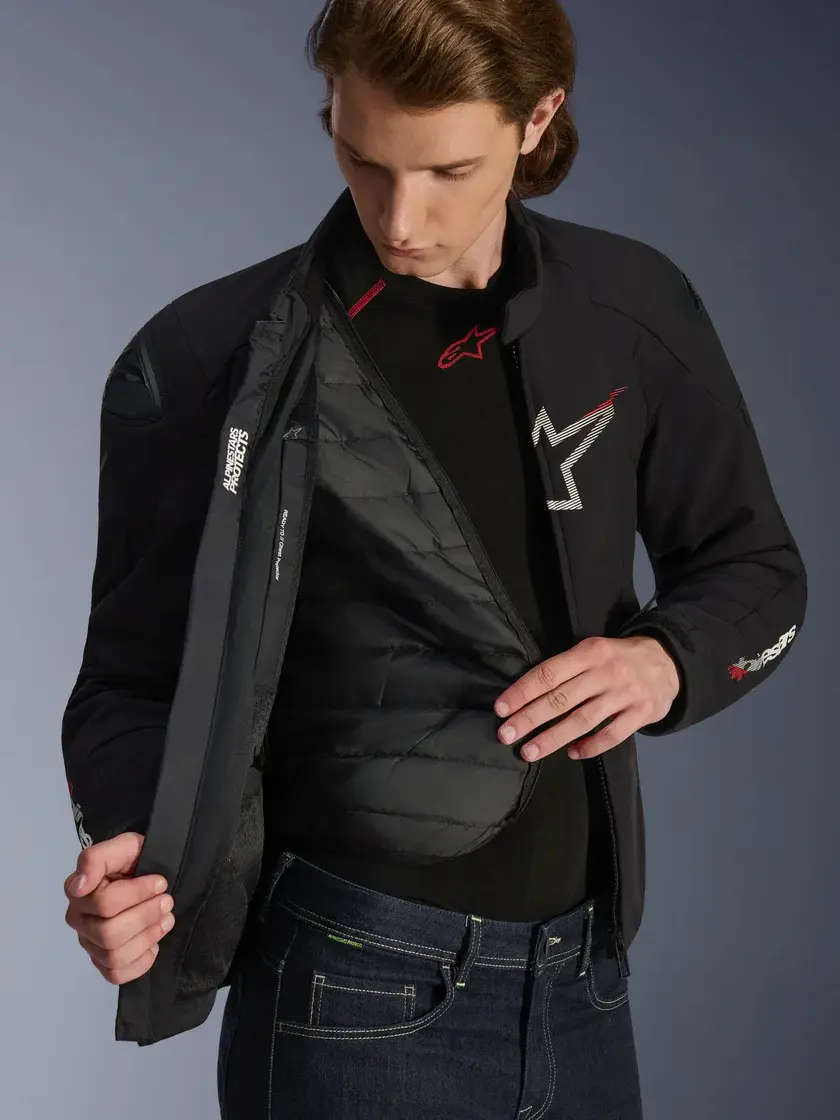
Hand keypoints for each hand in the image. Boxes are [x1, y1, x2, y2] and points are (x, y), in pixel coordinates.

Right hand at [64, 832, 175, 984]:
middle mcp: (78, 920)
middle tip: (167, 901)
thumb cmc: (134, 860)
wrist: (148, 874)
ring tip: (166, 919)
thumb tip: (78, 885)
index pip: (105, 903)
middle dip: (146, 916)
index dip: (138, 894)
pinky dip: (140, 962)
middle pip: (110, 933)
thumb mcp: (123, 846)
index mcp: (77, 892)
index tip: (160, 882)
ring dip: (147, 937)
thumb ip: (97, 858)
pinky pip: (116, 975)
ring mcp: (89, 943)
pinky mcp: (103, 962)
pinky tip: (153, 944)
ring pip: (114, 956)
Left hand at [494, 634, 680, 761]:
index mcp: (589, 652)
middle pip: (561, 699)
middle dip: (530, 718)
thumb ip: (567, 668)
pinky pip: (612, 735)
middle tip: (506, 735)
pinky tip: (572, 753)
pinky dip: (591, 746)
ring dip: (553, 738)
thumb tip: (527, 695)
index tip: (501, 709)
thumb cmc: (618, 657)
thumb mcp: (593, 650)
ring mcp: (625, 694)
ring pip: (583, 720)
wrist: (668, 660)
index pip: (548, 673)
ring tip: (530, 751)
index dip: (523, 692)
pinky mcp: (642, 713)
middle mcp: (606, 672)